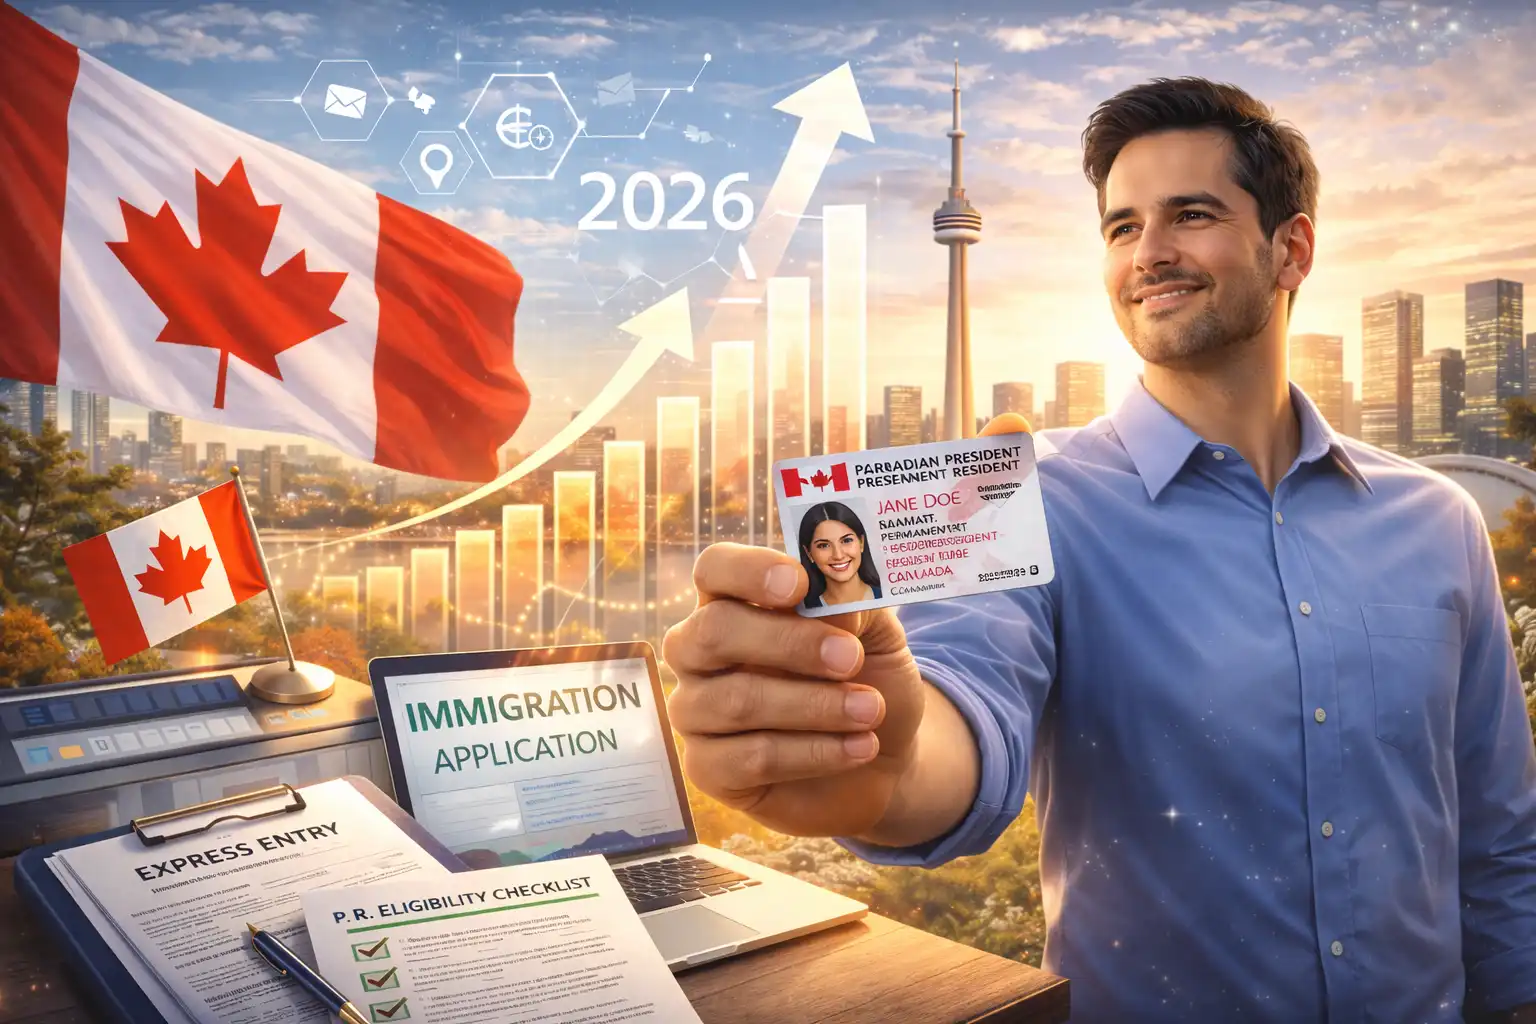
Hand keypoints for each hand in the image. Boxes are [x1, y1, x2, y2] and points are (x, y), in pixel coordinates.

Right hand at [662, 413, 1030, 837]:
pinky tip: (860, 745)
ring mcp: (700, 711)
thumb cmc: (874, 668)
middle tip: (854, 659)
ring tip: (872, 712)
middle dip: (788, 647)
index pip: (714, 570)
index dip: (748, 573)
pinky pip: (746, 761)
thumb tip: (1011, 423)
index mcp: (738, 596)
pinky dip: (812, 752)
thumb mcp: (898, 601)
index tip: (801, 584)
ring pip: (732, 704)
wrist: (882, 751)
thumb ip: (939, 513)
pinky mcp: (714, 772)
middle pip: (714, 634)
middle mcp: (705, 647)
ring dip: (810, 707)